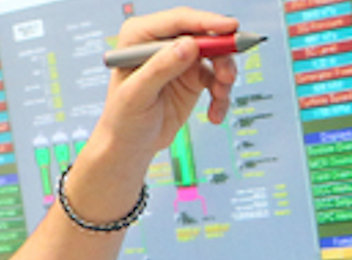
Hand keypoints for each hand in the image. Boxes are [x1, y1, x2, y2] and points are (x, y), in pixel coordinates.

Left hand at [93, 8, 240, 165]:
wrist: (130, 145)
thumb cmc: (123, 119)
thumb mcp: (136, 94)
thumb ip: (160, 68)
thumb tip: (188, 45)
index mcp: (139, 36)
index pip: (177, 21)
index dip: (205, 22)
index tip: (229, 28)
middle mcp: (162, 43)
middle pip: (202, 34)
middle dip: (221, 52)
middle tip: (229, 73)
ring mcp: (180, 59)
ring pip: (215, 55)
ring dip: (224, 75)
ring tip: (220, 95)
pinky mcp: (193, 77)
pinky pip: (217, 78)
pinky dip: (221, 95)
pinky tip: (215, 113)